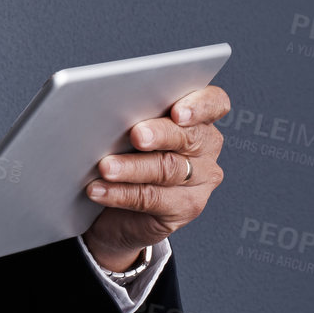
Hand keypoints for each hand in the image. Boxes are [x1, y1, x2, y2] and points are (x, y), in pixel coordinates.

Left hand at [81, 86, 229, 270]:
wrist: (111, 209)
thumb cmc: (122, 156)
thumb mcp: (128, 131)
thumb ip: (132, 117)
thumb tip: (110, 110)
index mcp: (198, 118)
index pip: (214, 103)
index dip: (199, 106)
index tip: (177, 112)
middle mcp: (206, 147)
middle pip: (189, 137)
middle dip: (159, 135)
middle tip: (136, 136)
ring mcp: (201, 179)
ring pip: (168, 169)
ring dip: (132, 167)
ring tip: (105, 167)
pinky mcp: (187, 207)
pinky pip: (153, 198)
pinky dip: (121, 193)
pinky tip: (100, 190)